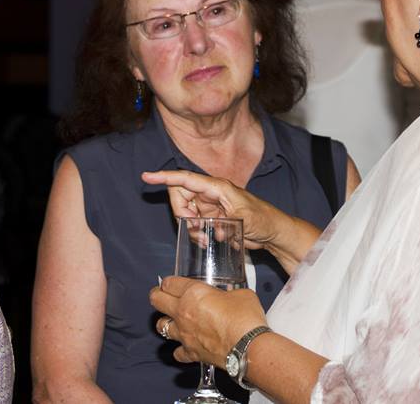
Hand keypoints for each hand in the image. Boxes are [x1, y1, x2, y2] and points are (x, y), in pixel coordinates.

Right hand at [141, 169, 286, 249]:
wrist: (272, 232)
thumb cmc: (263, 219)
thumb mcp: (245, 218)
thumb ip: (223, 218)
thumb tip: (206, 225)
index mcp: (217, 187)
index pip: (185, 179)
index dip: (165, 177)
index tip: (147, 177)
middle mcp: (210, 194)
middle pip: (180, 197)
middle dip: (181, 214)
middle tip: (195, 228)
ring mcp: (210, 206)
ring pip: (186, 213)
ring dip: (191, 228)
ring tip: (206, 239)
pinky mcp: (212, 217)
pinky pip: (194, 224)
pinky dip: (197, 234)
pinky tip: (209, 241)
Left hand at [149, 276, 267, 366]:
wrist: (249, 347)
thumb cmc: (245, 319)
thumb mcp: (241, 294)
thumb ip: (230, 293)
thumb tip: (232, 295)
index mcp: (193, 293)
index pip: (169, 282)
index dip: (168, 281)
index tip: (170, 283)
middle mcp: (183, 312)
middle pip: (156, 300)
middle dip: (156, 295)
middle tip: (160, 295)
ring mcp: (185, 334)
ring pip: (161, 326)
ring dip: (165, 322)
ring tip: (170, 320)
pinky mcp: (191, 352)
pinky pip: (177, 352)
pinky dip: (180, 349)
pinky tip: (185, 345)